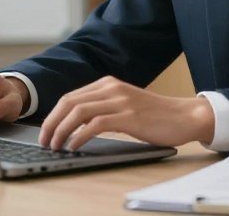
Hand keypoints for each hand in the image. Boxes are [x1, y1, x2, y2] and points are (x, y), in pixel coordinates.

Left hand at [38, 76, 214, 150]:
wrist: (184, 116)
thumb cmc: (155, 116)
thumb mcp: (124, 105)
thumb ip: (103, 108)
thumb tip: (75, 124)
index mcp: (108, 83)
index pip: (70, 97)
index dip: (53, 115)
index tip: (45, 131)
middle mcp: (111, 88)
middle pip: (69, 102)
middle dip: (52, 122)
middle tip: (44, 140)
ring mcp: (120, 100)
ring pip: (79, 111)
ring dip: (62, 130)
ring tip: (55, 145)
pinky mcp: (129, 116)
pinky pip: (96, 124)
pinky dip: (80, 135)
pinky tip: (74, 145)